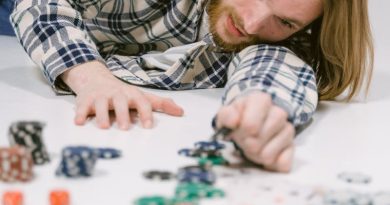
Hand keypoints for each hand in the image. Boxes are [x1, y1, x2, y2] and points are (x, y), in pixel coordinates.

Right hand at [61, 61, 183, 129]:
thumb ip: (160, 104)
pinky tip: (79, 122)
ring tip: (104, 127)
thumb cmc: (123, 93)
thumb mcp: (142, 96)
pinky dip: (79, 114)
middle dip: (123, 114)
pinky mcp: (85, 100)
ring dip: (102, 115)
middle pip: (120, 102)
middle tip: (126, 128)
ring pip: (100, 104)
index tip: (148, 126)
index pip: (142, 102)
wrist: (96, 78)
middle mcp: (117, 94)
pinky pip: (81, 106)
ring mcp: (100, 96)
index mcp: (132, 95)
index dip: (146, 113)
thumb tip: (181, 112)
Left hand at [216, 92, 294, 172]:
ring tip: (252, 149)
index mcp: (261, 101)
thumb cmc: (238, 119)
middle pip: (260, 140)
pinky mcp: (292, 148)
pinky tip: (264, 158)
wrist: (249, 125)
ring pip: (269, 154)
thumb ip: (227, 116)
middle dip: (247, 144)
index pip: (251, 125)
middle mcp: (279, 113)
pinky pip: (283, 164)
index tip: (237, 132)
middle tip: (243, 142)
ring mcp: (288, 131)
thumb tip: (234, 121)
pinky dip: (271, 165)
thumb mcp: (226, 114)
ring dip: (256, 156)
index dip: (241, 133)